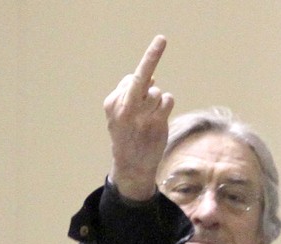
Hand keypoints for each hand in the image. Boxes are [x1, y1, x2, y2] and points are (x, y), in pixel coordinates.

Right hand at [103, 35, 174, 200]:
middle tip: (161, 39)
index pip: (130, 80)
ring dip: (158, 100)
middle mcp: (125, 108)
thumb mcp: (120, 116)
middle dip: (151, 56)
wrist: (131, 167)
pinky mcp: (156, 123)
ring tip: (151, 118)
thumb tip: (152, 78)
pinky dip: (167, 105)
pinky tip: (160, 117)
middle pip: (140, 76)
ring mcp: (141, 116)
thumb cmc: (127, 137)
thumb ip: (131, 95)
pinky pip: (167, 100)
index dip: (139, 82)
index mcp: (113, 104)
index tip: (155, 48)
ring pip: (157, 92)